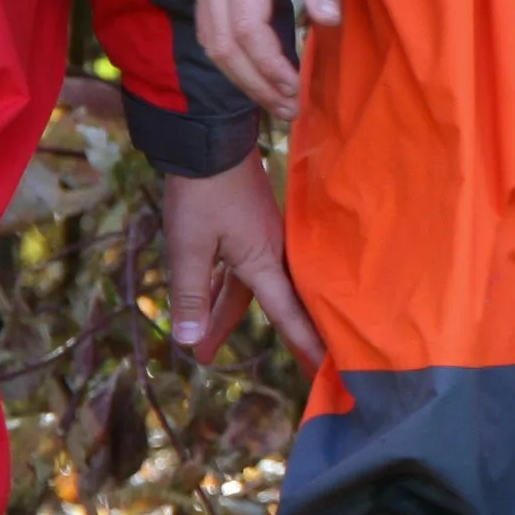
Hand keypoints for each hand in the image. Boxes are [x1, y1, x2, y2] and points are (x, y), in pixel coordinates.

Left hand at [159, 157, 321, 362]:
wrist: (210, 143)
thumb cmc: (202, 196)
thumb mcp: (190, 248)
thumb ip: (192, 295)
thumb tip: (188, 342)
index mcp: (264, 261)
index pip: (288, 314)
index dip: (305, 344)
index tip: (325, 370)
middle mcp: (269, 253)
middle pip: (259, 305)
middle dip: (230, 331)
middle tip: (209, 359)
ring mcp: (259, 238)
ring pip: (243, 287)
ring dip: (221, 312)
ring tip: (198, 343)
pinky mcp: (246, 227)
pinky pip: (238, 269)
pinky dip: (223, 287)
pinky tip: (208, 296)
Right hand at [194, 0, 341, 117]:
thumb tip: (327, 22)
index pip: (245, 30)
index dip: (269, 67)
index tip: (296, 90)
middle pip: (222, 46)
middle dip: (255, 84)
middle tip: (289, 110)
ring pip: (211, 44)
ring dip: (242, 77)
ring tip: (277, 101)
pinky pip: (211, 31)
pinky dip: (233, 59)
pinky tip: (259, 74)